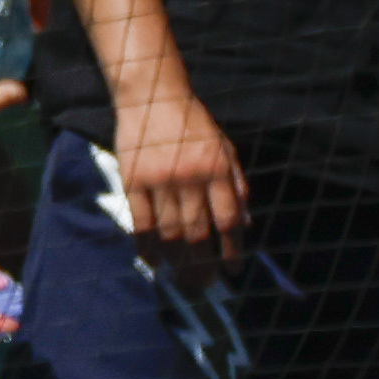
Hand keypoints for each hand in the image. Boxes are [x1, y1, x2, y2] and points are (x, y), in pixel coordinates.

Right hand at [109, 87, 247, 276]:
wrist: (152, 94)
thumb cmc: (193, 122)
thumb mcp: (224, 147)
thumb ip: (236, 183)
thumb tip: (245, 224)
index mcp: (216, 168)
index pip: (228, 219)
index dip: (232, 248)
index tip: (234, 269)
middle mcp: (190, 177)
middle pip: (199, 233)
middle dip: (204, 264)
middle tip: (205, 284)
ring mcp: (159, 180)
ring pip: (170, 232)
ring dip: (177, 261)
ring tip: (183, 279)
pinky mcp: (133, 179)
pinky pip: (141, 222)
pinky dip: (146, 246)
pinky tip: (153, 262)